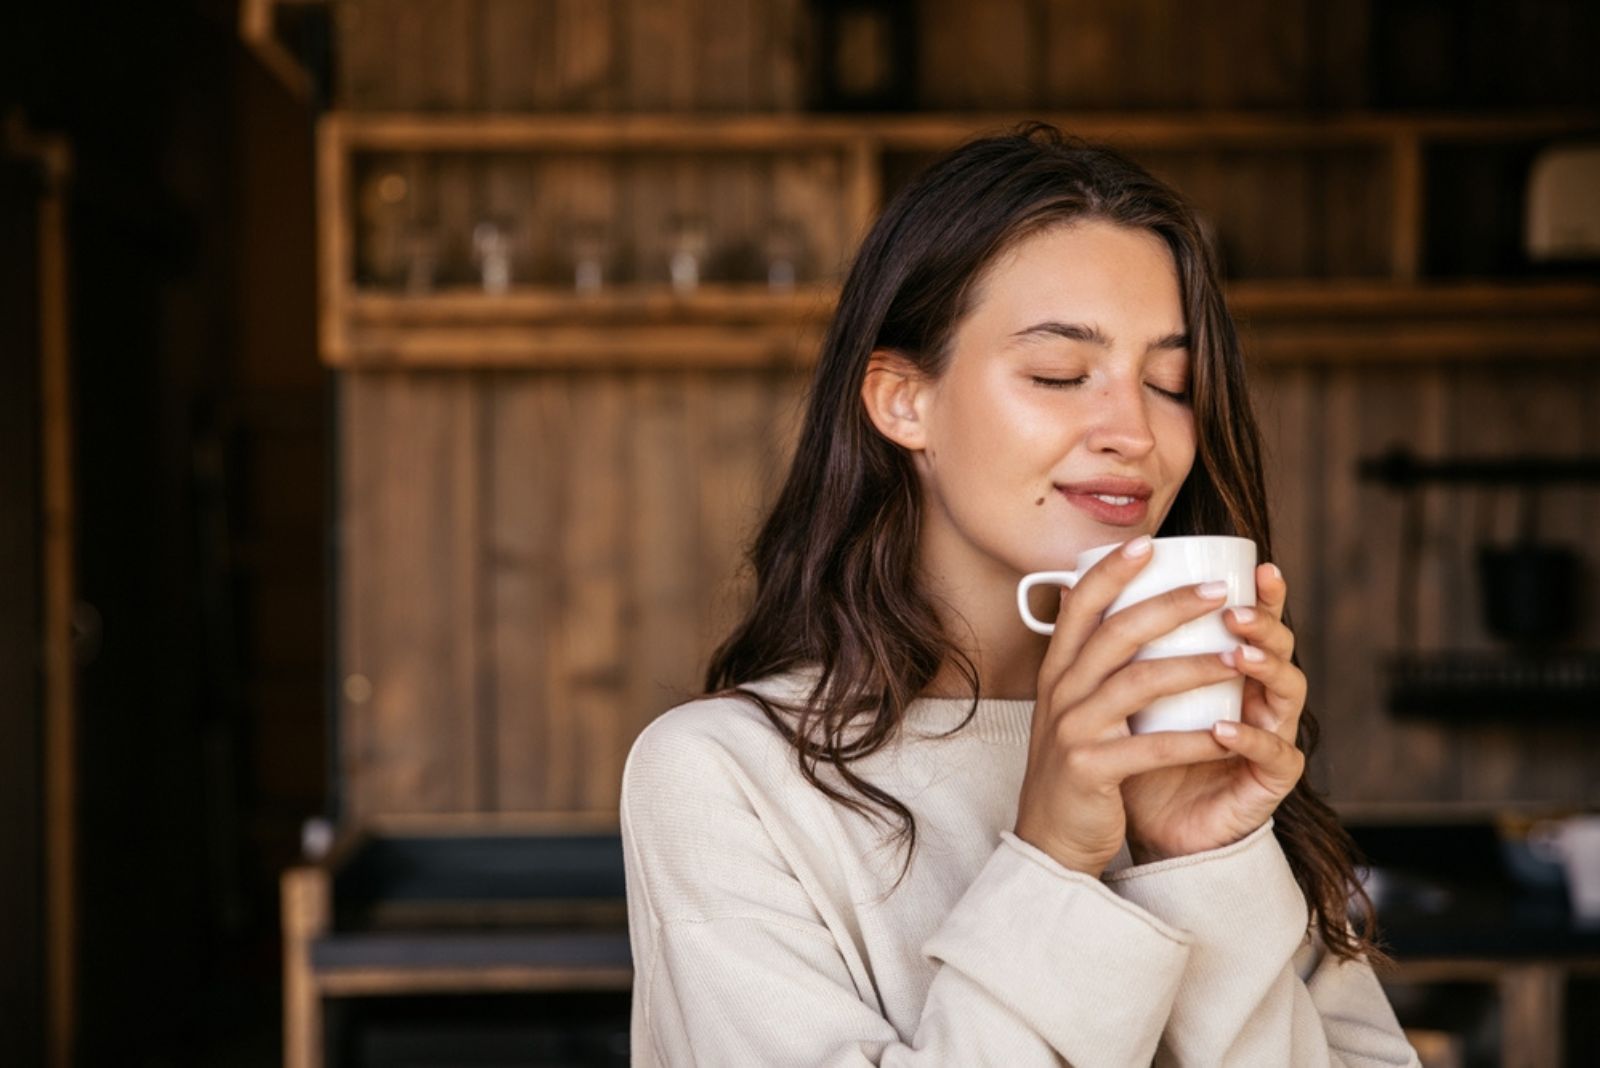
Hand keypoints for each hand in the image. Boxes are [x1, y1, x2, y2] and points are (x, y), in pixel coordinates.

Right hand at [1013, 535, 1241, 877]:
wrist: (1049, 839)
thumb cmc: (1077, 767)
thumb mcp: (1071, 706)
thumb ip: (1090, 662)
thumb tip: (1113, 603)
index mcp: (1057, 671)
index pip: (1080, 605)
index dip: (1112, 570)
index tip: (1149, 543)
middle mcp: (1060, 693)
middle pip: (1117, 633)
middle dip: (1171, 605)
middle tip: (1219, 590)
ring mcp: (1073, 730)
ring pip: (1140, 682)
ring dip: (1196, 666)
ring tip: (1240, 656)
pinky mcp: (1091, 769)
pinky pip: (1152, 747)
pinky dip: (1194, 739)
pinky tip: (1228, 733)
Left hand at [1119, 562, 1306, 863]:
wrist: (1147, 830)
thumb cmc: (1137, 758)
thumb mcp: (1123, 698)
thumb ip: (1115, 649)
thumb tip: (1071, 586)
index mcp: (1230, 672)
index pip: (1253, 623)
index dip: (1262, 594)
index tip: (1251, 562)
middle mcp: (1257, 698)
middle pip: (1279, 648)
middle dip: (1265, 623)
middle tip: (1235, 608)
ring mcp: (1269, 738)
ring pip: (1288, 693)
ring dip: (1265, 670)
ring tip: (1237, 655)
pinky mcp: (1267, 783)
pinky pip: (1270, 755)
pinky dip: (1248, 738)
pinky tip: (1223, 729)